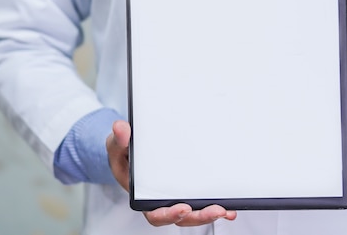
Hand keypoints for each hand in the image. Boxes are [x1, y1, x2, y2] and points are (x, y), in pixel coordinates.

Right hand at [106, 120, 237, 226]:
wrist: (130, 150)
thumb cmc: (123, 152)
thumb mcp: (117, 144)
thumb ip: (118, 139)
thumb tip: (120, 129)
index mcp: (142, 196)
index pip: (155, 213)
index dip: (169, 214)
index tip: (183, 208)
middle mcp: (160, 200)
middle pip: (181, 217)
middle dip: (199, 216)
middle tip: (216, 210)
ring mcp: (175, 196)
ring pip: (193, 213)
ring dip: (210, 213)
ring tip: (226, 210)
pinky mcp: (186, 189)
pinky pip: (200, 201)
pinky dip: (215, 205)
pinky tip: (229, 205)